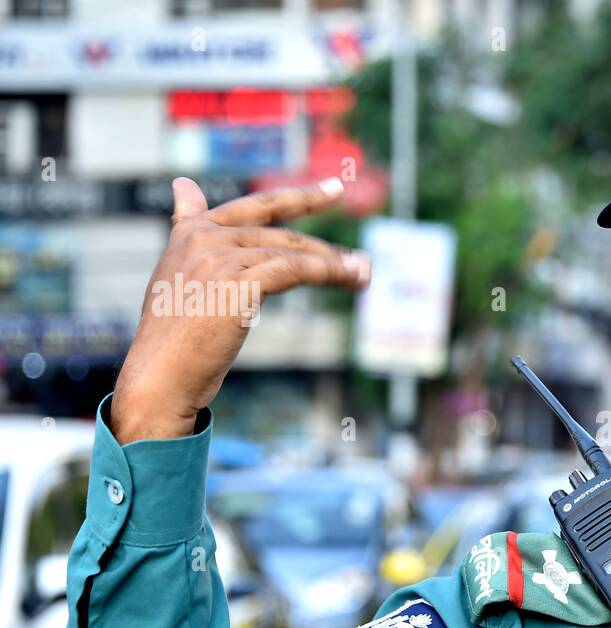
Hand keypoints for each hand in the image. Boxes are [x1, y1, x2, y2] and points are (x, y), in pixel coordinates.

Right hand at [111, 177, 369, 442]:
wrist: (158, 375)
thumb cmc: (171, 338)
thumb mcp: (175, 273)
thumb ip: (187, 229)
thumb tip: (183, 183)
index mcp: (190, 232)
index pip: (256, 207)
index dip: (300, 197)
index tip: (335, 189)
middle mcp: (204, 237)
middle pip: (282, 233)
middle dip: (325, 247)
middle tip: (362, 259)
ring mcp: (220, 257)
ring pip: (293, 252)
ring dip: (335, 264)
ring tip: (365, 274)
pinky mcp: (238, 282)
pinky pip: (296, 269)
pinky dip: (329, 272)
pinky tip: (352, 278)